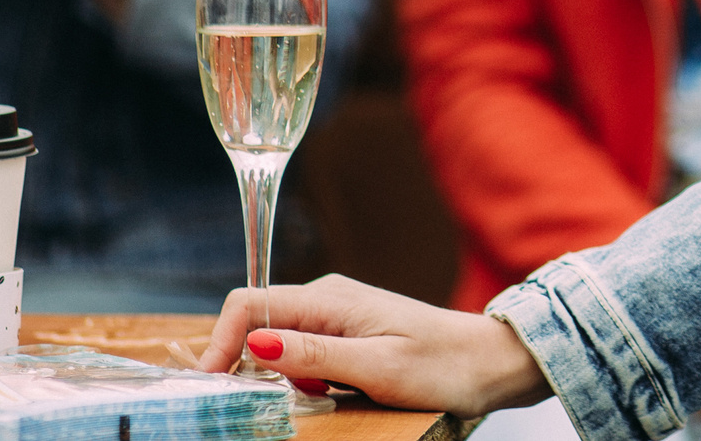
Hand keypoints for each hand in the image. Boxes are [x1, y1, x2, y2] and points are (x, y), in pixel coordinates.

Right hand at [197, 276, 550, 416]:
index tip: (212, 385)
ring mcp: (338, 315)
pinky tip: (323, 394)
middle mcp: (328, 299)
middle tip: (252, 402)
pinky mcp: (348, 334)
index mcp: (330, 298)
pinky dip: (297, 376)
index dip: (220, 342)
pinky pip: (301, 351)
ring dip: (272, 373)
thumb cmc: (442, 365)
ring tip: (304, 399)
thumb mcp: (376, 365)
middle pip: (257, 321)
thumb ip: (314, 354)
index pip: (249, 304)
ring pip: (276, 340)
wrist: (489, 363)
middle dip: (242, 361)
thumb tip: (256, 342)